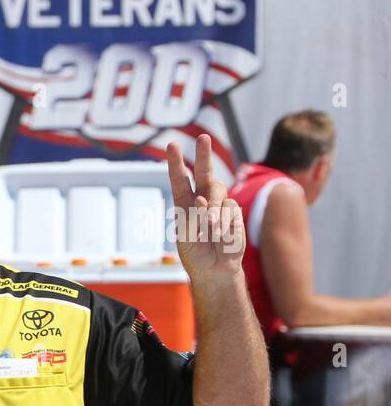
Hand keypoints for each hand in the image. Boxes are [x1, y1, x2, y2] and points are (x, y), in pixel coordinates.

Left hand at [166, 133, 245, 283]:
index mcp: (184, 202)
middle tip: (204, 137)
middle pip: (204, 172)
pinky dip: (223, 221)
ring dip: (212, 210)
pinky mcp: (234, 213)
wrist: (213, 268)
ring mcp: (219, 205)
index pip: (180, 178)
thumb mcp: (185, 233)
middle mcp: (202, 199)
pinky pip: (230, 209)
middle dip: (203, 154)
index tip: (172, 145)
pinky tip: (219, 234)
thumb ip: (193, 214)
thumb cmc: (195, 252)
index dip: (176, 162)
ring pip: (219, 192)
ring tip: (208, 227)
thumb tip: (203, 198)